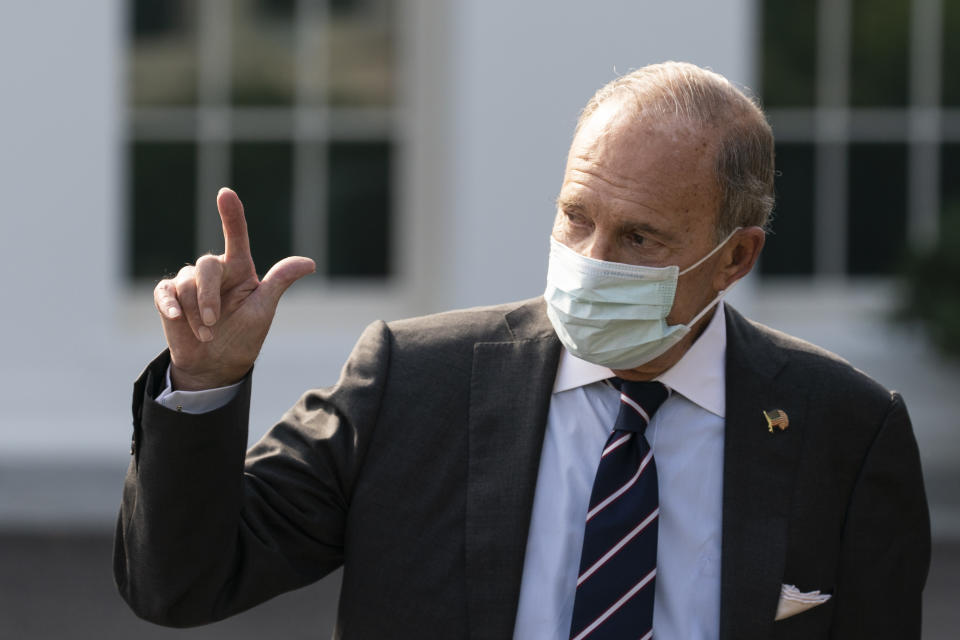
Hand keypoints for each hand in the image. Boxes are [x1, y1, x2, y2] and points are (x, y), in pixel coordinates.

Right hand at [153, 188, 315, 389]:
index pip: (236, 235)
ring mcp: (190, 283)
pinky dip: (170, 304)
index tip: (226, 194)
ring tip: (207, 335)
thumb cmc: (245, 335)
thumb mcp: (264, 309)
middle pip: (206, 266)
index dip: (231, 214)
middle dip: (208, 296)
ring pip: (186, 283)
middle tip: (214, 323)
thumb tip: (310, 262)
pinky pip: (164, 292)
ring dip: (196, 312)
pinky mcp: (169, 298)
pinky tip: (176, 317)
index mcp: (239, 268)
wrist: (217, 364)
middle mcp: (215, 271)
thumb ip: (279, 282)